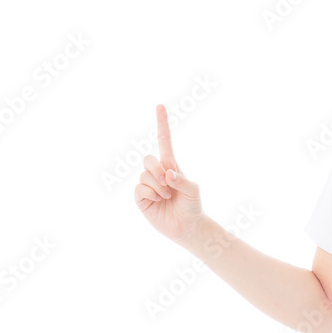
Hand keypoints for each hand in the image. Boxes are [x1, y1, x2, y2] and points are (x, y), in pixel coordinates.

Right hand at [134, 104, 205, 246]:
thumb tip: (166, 175)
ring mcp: (148, 185)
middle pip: (147, 159)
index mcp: (171, 166)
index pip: (164, 141)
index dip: (162, 124)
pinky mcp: (141, 198)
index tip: (160, 106)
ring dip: (157, 186)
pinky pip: (139, 189)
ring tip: (166, 197)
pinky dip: (150, 194)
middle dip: (157, 169)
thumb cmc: (192, 205)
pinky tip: (157, 200)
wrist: (187, 226)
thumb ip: (181, 180)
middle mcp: (157, 173)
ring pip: (144, 175)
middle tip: (167, 182)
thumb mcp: (192, 190)